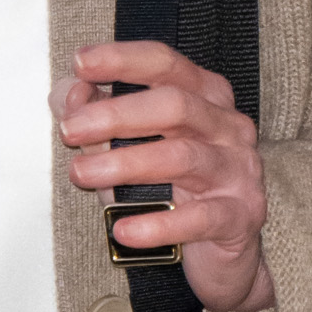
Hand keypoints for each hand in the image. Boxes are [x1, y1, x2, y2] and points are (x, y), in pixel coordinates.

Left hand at [54, 40, 274, 311]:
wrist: (221, 251)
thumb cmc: (170, 189)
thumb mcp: (127, 145)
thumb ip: (95, 114)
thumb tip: (70, 94)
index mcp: (204, 96)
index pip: (165, 63)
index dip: (122, 59)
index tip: (81, 63)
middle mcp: (227, 126)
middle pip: (175, 105)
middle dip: (116, 114)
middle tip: (70, 130)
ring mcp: (238, 170)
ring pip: (182, 157)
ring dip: (125, 163)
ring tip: (81, 174)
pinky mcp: (241, 215)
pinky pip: (199, 217)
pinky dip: (157, 224)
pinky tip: (123, 228)